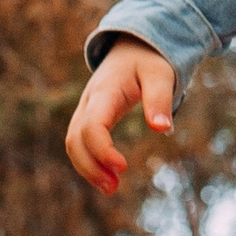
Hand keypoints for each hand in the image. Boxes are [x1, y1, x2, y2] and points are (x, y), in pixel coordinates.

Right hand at [66, 37, 175, 192]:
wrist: (132, 47)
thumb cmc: (148, 61)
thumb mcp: (160, 74)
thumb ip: (160, 99)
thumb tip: (162, 129)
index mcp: (104, 92)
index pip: (91, 125)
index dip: (102, 150)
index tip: (123, 167)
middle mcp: (88, 102)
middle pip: (75, 139)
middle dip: (90, 166)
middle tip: (114, 187)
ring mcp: (85, 110)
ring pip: (73, 143)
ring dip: (87, 168)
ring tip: (111, 188)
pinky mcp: (88, 117)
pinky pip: (80, 143)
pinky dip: (89, 162)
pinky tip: (108, 176)